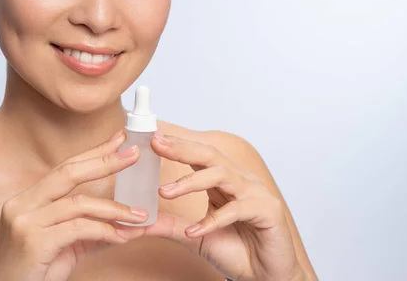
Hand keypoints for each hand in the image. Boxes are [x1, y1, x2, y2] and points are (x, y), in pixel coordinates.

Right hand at [0, 130, 147, 280]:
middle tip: (133, 154)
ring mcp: (24, 221)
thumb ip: (94, 230)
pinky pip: (78, 228)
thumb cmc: (33, 272)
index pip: (65, 168)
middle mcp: (22, 204)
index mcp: (28, 199)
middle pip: (68, 172)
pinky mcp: (32, 241)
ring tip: (139, 215)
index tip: (119, 139)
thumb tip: (129, 223)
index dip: (94, 152)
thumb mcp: (67, 246)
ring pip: (78, 203)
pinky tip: (121, 237)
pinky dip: (104, 231)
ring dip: (114, 209)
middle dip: (105, 161)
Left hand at [144, 133, 303, 280]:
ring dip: (191, 182)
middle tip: (158, 145)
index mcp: (223, 182)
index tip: (153, 139)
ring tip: (165, 191)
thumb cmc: (237, 251)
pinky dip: (213, 220)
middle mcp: (240, 181)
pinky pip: (236, 210)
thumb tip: (139, 222)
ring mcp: (255, 193)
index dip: (177, 146)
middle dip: (182, 149)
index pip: (199, 157)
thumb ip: (170, 227)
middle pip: (210, 156)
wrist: (265, 276)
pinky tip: (194, 230)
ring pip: (222, 175)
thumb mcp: (194, 237)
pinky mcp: (267, 210)